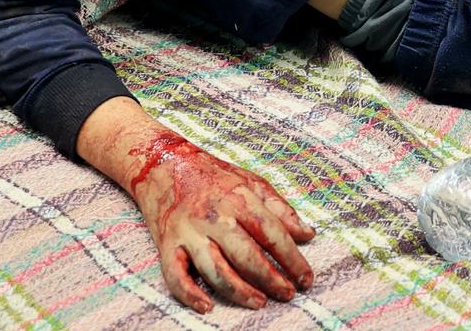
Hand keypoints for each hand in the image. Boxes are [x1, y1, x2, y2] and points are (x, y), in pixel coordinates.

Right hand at [128, 131, 314, 312]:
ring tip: (259, 302)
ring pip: (215, 269)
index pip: (272, 232)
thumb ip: (279, 208)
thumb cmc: (211, 175)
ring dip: (239, 291)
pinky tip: (207, 306)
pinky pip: (175, 274)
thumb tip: (308, 234)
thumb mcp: (249, 181)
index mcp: (238, 198)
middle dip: (271, 279)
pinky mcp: (168, 243)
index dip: (293, 258)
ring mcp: (190, 231)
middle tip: (288, 294)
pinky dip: (189, 294)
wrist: (162, 163)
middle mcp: (214, 216)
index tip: (306, 278)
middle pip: (246, 254)